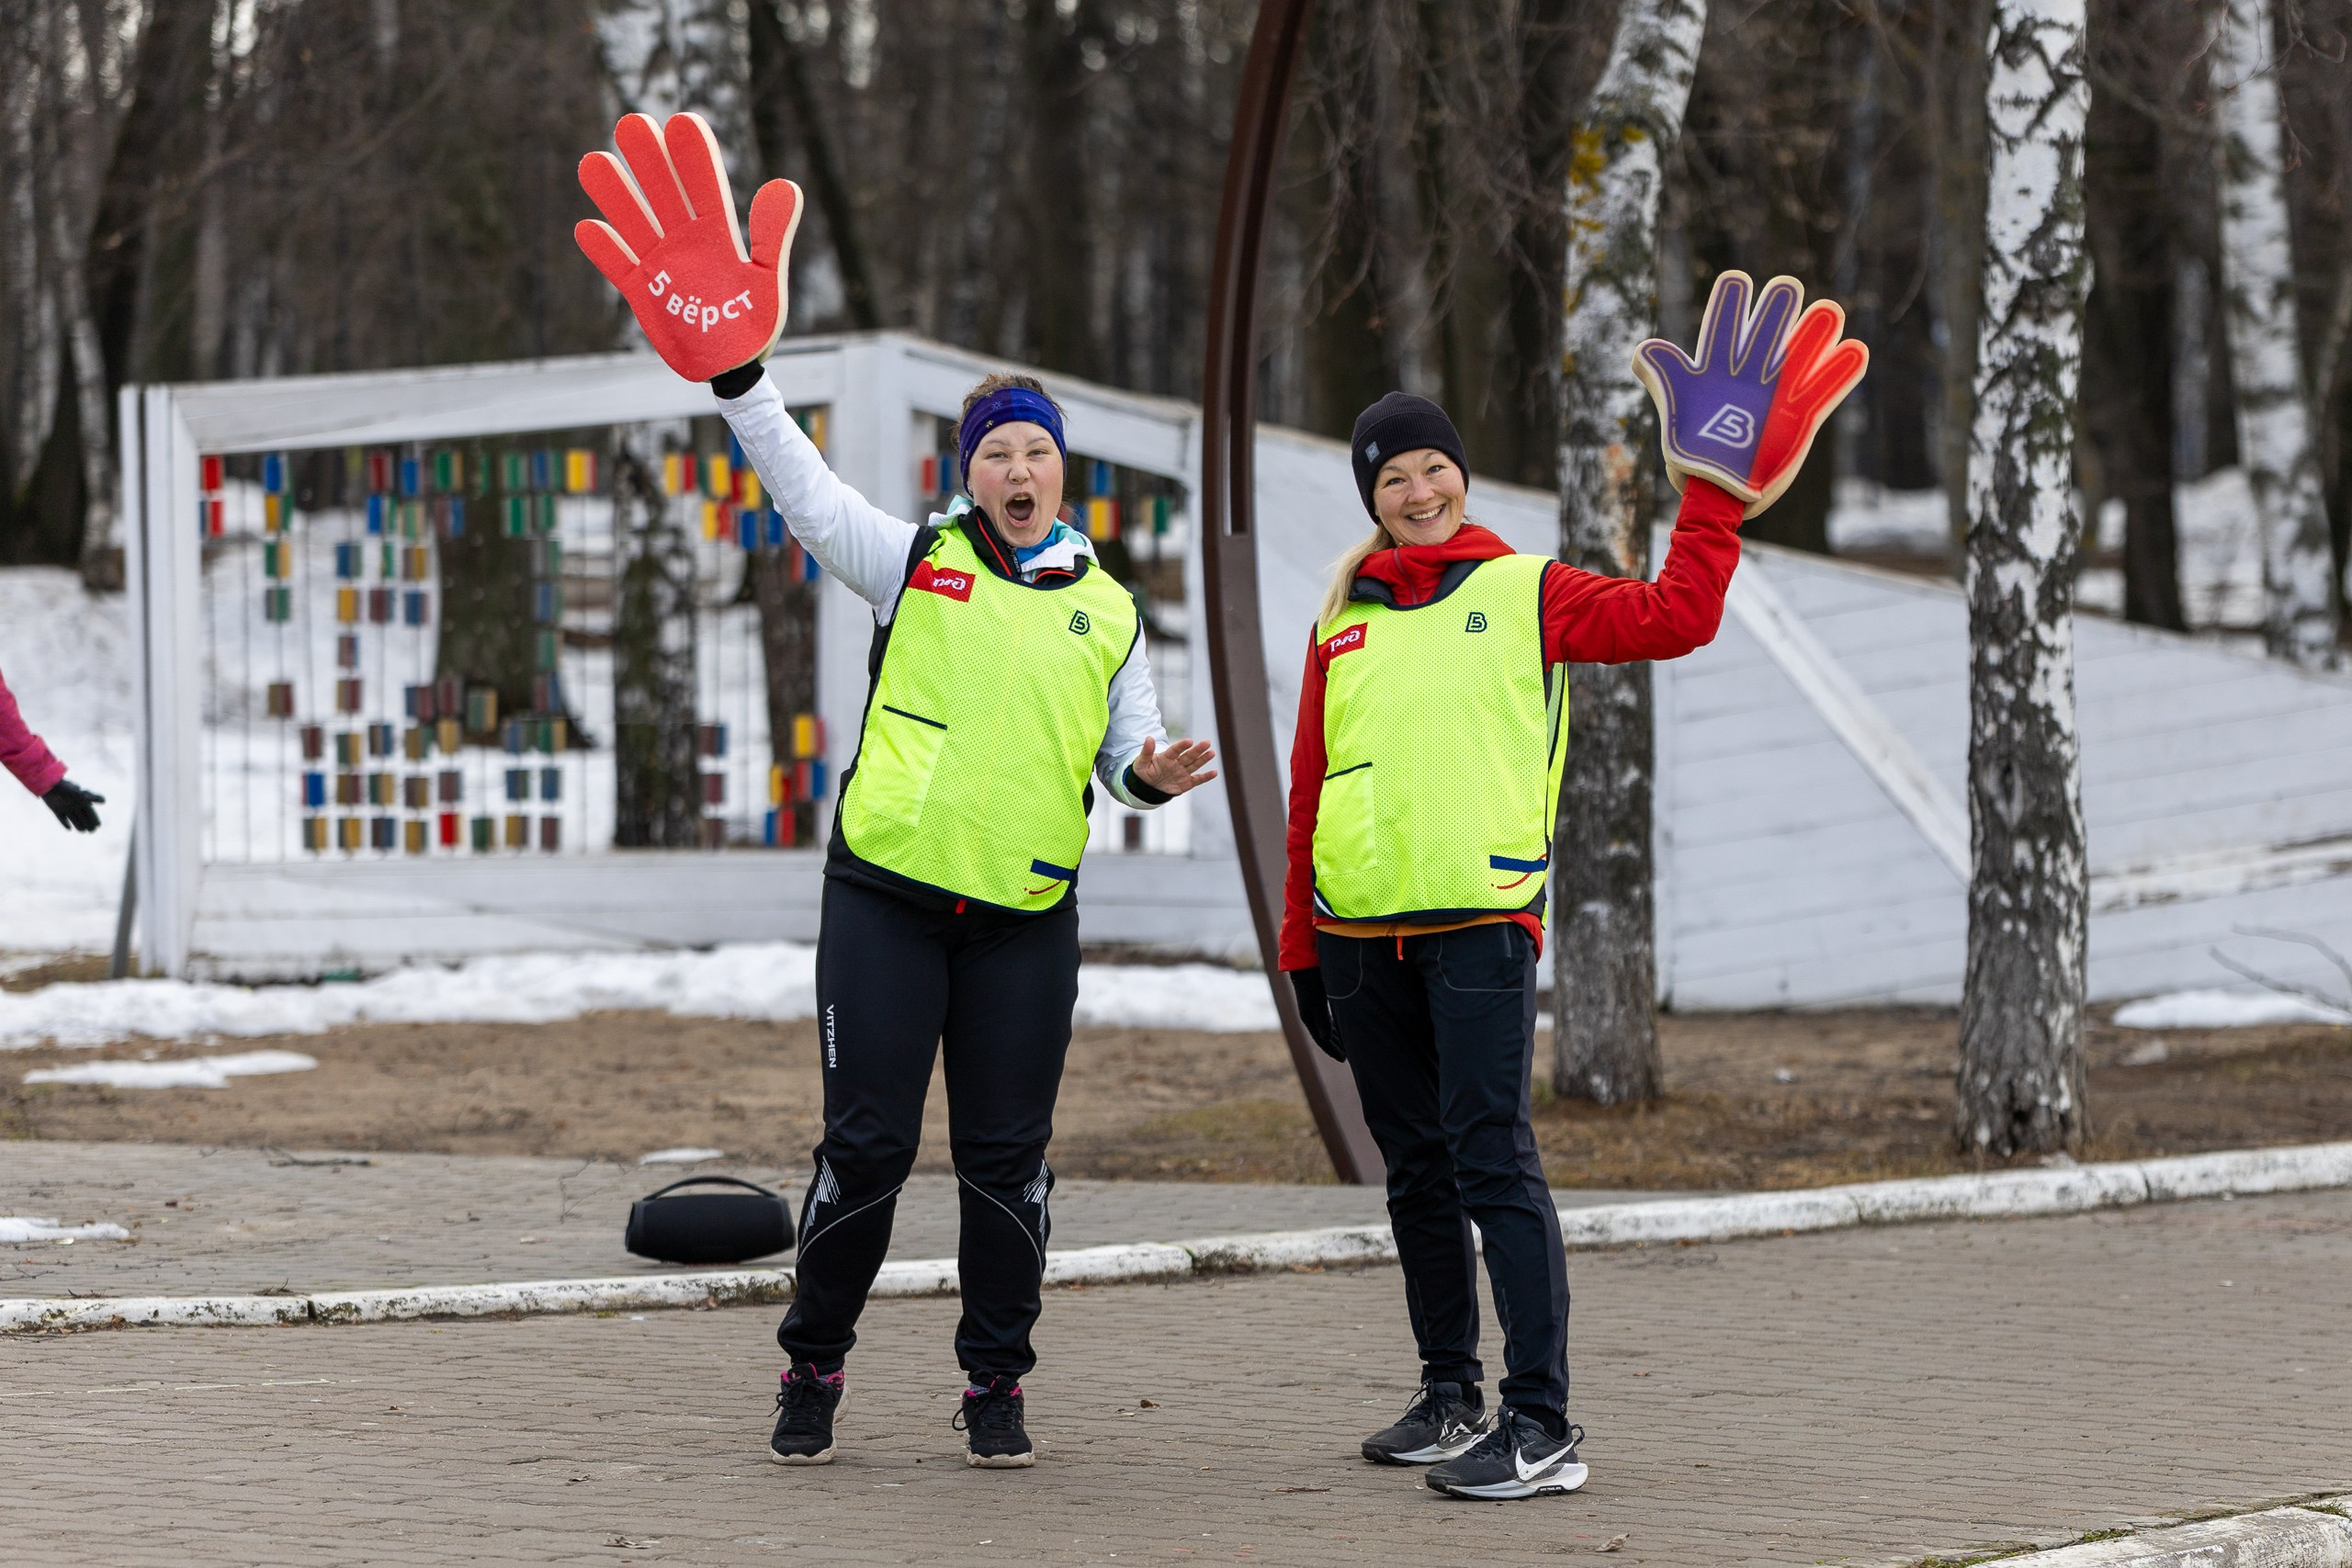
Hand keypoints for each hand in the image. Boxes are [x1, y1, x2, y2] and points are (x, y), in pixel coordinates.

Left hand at [43, 778, 102, 831]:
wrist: (50, 785)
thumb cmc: (67, 789)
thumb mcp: (81, 794)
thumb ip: (92, 798)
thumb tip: (104, 801)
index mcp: (81, 801)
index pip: (90, 812)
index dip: (94, 818)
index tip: (98, 825)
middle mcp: (74, 804)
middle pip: (83, 816)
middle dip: (88, 823)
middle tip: (92, 831)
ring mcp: (65, 807)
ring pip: (74, 818)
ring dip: (78, 824)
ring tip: (83, 831)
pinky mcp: (56, 809)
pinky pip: (61, 818)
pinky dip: (65, 823)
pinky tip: (69, 829)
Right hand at [575, 112, 804, 382]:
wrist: (732, 368)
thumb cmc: (755, 324)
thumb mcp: (768, 280)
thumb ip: (771, 235)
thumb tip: (786, 185)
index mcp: (717, 236)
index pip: (704, 188)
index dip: (694, 157)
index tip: (682, 122)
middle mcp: (685, 242)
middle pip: (662, 193)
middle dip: (648, 160)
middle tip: (631, 123)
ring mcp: (660, 264)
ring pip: (633, 221)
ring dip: (615, 194)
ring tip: (594, 161)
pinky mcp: (642, 291)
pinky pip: (618, 265)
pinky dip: (605, 250)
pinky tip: (588, 227)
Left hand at [1130, 736, 1217, 798]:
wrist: (1146, 787)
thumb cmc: (1143, 772)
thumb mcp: (1141, 763)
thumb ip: (1146, 751)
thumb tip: (1149, 738)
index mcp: (1166, 757)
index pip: (1175, 750)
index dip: (1182, 745)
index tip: (1189, 741)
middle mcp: (1177, 763)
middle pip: (1188, 755)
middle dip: (1197, 750)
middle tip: (1207, 742)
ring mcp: (1182, 773)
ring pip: (1195, 765)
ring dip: (1203, 759)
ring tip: (1212, 752)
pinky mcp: (1186, 783)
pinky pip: (1197, 780)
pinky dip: (1205, 777)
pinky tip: (1214, 772)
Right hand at [1288, 968, 1343, 1061]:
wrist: (1305, 967)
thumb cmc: (1312, 984)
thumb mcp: (1318, 1003)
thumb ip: (1323, 1020)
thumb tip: (1326, 1038)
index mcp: (1309, 1019)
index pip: (1322, 1040)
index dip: (1332, 1050)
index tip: (1343, 1059)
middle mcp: (1311, 1017)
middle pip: (1324, 1037)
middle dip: (1335, 1047)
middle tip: (1347, 1056)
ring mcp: (1314, 1010)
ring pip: (1326, 1029)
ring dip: (1336, 1038)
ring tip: (1346, 1045)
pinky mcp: (1319, 1002)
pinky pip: (1328, 1020)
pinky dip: (1335, 1027)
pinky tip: (1341, 1029)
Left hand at [1632, 270, 1867, 516]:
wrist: (1716, 496)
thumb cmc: (1690, 458)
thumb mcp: (1673, 413)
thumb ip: (1666, 379)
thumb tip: (1646, 351)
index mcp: (1715, 373)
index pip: (1721, 328)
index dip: (1729, 304)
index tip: (1735, 281)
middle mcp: (1749, 376)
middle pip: (1765, 334)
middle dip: (1775, 310)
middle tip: (1785, 286)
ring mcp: (1777, 395)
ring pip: (1800, 356)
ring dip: (1814, 334)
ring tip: (1829, 311)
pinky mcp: (1800, 418)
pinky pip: (1824, 391)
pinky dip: (1840, 373)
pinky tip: (1855, 350)